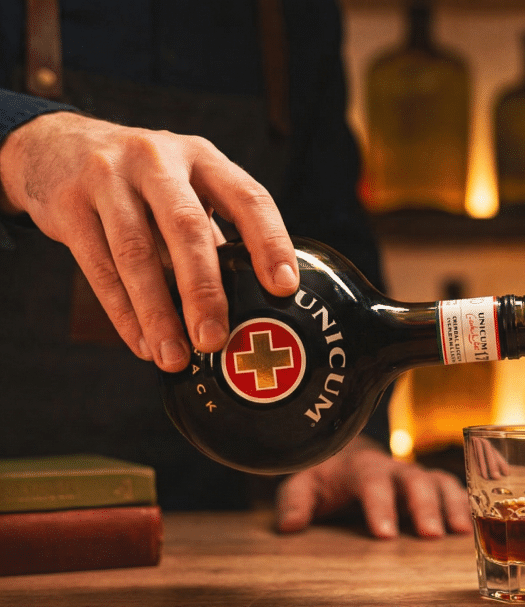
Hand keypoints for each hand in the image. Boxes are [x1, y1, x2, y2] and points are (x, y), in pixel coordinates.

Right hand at [0, 111, 299, 370]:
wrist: (52, 144)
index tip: (284, 287)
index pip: (247, 197)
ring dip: (157, 312)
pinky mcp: (68, 204)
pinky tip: (143, 344)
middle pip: (186, 227)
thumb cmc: (141, 180)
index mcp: (201, 156)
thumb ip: (212, 231)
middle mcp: (157, 159)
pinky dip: (123, 313)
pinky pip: (99, 268)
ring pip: (136, 253)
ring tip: (175, 357)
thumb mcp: (184, 184)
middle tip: (215, 339)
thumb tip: (252, 302)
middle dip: (203, 289)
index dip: (269, 242)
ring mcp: (108, 177)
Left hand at [275, 435, 472, 538]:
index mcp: (362, 467)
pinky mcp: (432, 486)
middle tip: (431, 535)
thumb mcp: (302, 483)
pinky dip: (468, 504)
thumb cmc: (324, 476)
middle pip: (414, 480)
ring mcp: (416, 476)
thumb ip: (295, 500)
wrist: (347, 453)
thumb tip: (289, 526)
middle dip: (424, 506)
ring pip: (440, 482)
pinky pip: (454, 490)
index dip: (380, 506)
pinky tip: (479, 527)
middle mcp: (394, 468)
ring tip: (462, 533)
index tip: (384, 535)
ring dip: (453, 505)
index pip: (372, 482)